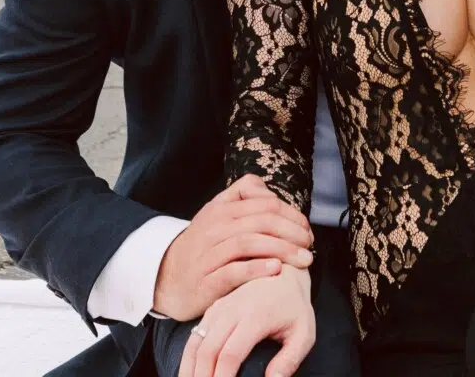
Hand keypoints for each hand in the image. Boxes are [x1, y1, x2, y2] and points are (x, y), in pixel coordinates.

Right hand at [153, 174, 313, 321]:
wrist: (164, 277)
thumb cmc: (201, 245)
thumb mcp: (218, 213)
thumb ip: (243, 197)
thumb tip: (272, 193)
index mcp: (222, 208)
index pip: (266, 204)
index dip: (292, 215)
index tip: (307, 229)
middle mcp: (215, 227)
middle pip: (262, 221)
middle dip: (292, 232)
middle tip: (310, 245)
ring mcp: (209, 254)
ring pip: (249, 243)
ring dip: (282, 250)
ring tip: (303, 260)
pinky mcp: (205, 281)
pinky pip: (233, 271)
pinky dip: (256, 269)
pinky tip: (276, 270)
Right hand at [179, 265, 314, 376]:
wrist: (286, 273)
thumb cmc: (296, 308)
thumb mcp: (304, 332)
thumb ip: (290, 359)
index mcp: (255, 316)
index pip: (230, 354)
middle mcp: (233, 309)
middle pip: (207, 351)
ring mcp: (220, 307)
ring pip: (196, 343)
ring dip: (191, 370)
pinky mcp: (214, 308)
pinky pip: (195, 335)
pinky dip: (189, 358)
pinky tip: (190, 374)